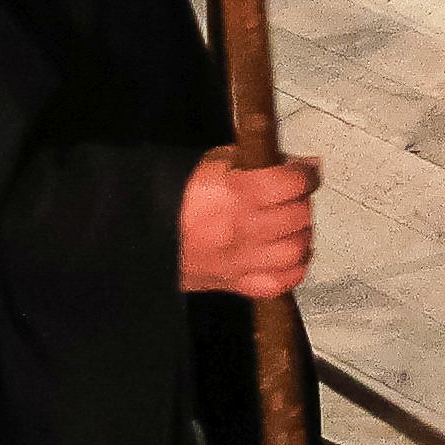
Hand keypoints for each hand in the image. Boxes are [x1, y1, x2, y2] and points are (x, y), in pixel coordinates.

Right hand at [177, 150, 316, 297]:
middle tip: (294, 195)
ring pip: (296, 250)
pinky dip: (292, 268)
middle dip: (302, 201)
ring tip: (292, 223)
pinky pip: (280, 282)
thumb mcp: (210, 163)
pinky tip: (287, 253)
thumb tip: (285, 161)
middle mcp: (242, 228)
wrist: (139, 235)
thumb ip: (252, 161)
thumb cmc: (171, 198)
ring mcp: (240, 260)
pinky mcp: (235, 282)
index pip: (292, 183)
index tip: (305, 170)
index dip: (305, 173)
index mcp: (236, 193)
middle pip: (298, 216)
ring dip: (301, 234)